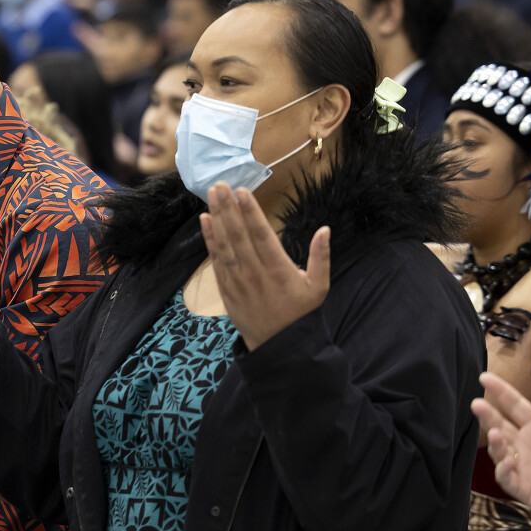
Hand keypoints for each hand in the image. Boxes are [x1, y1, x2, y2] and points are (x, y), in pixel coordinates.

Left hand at [201, 184, 329, 350]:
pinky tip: (205, 221)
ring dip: (216, 218)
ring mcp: (238, 281)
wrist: (279, 346)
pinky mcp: (226, 289)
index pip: (261, 235)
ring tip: (211, 195)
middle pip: (238, 235)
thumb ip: (321, 257)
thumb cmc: (301, 312)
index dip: (250, 212)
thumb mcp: (319, 287)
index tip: (242, 192)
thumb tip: (325, 229)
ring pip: (224, 245)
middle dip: (228, 208)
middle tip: (220, 185)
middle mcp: (255, 273)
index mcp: (279, 270)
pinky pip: (216, 260)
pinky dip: (209, 240)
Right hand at [472, 373, 530, 530]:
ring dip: (493, 442)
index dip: (500, 391)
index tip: (484, 378)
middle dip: (487, 414)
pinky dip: (503, 469)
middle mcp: (522, 442)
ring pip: (498, 449)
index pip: (514, 405)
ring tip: (494, 433)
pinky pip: (505, 476)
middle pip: (499, 424)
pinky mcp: (519, 485)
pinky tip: (508, 462)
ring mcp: (519, 463)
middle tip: (476, 404)